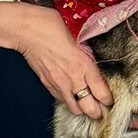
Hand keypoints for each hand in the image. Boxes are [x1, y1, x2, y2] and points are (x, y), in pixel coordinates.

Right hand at [14, 4, 112, 118]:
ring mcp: (58, 84)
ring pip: (75, 110)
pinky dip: (68, 100)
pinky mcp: (47, 84)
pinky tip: (70, 93)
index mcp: (83, 64)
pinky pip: (61, 100)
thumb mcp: (76, 35)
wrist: (25, 29)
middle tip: (102, 108)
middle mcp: (73, 78)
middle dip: (98, 111)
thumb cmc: (50, 25)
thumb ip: (85, 52)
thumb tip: (91, 59)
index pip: (102, 93)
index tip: (111, 99)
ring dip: (82, 108)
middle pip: (90, 109)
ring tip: (86, 103)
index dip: (109, 100)